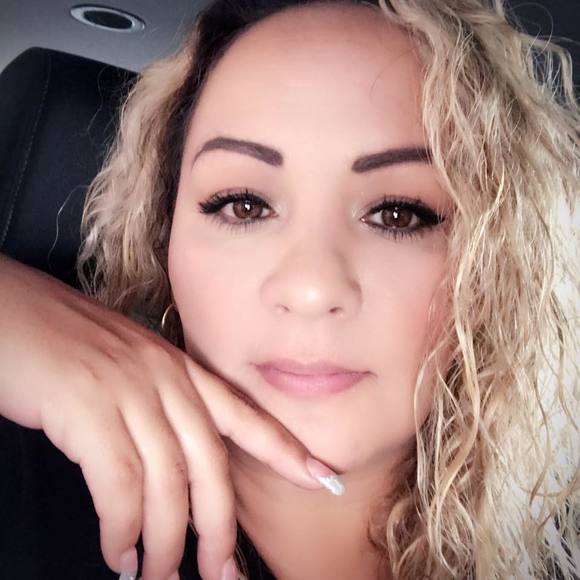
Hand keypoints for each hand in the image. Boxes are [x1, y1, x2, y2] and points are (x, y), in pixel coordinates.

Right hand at [0, 255, 340, 579]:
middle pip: (210, 464)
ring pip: (167, 483)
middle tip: (222, 575)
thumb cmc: (63, 342)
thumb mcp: (126, 365)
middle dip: (220, 526)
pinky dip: (122, 528)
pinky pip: (120, 485)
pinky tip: (117, 550)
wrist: (11, 314)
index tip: (323, 478)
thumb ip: (155, 403)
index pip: (243, 414)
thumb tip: (168, 465)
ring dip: (165, 542)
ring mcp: (128, 391)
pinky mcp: (88, 410)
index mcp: (177, 368)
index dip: (286, 449)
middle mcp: (163, 378)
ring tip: (157, 575)